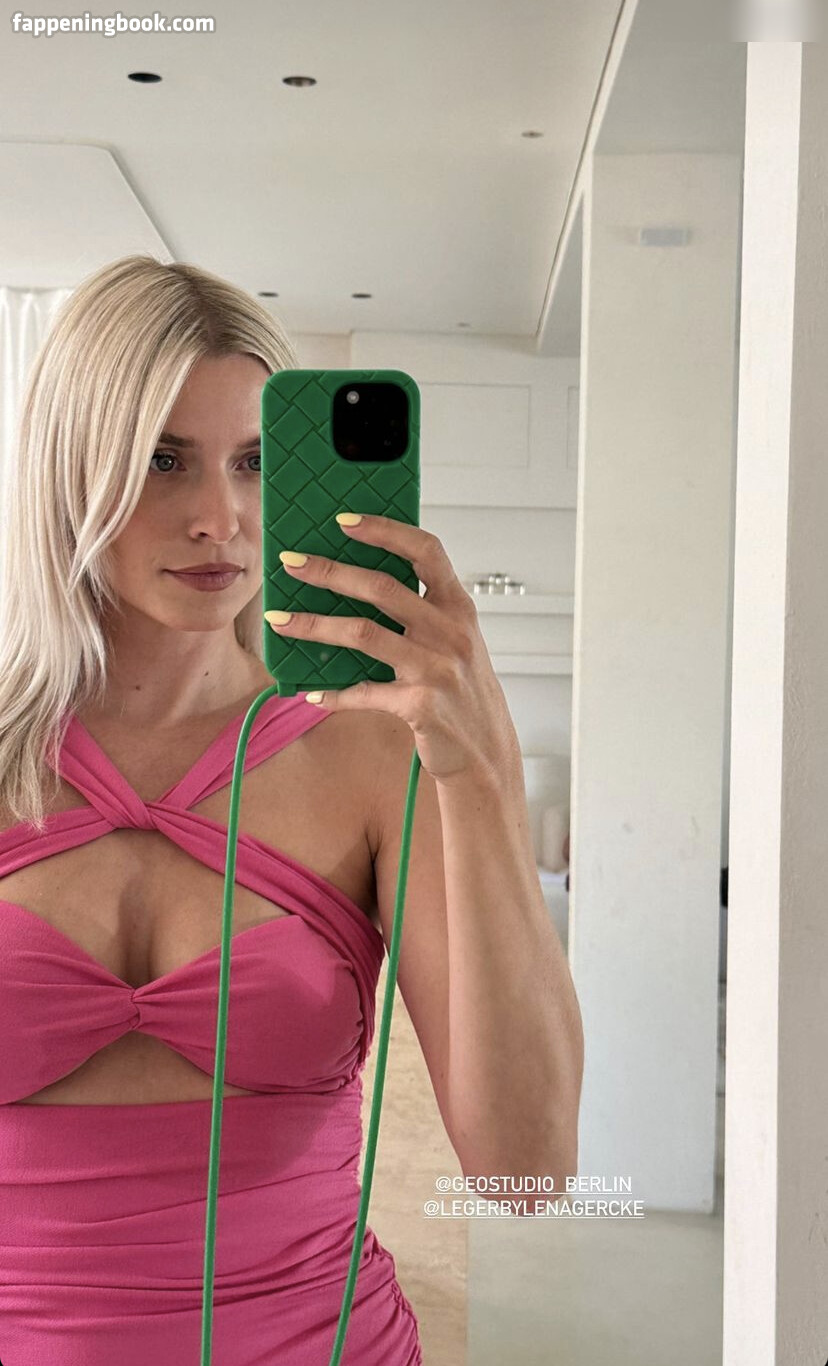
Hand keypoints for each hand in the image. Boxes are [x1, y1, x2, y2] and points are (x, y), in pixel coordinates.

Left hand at [265, 512, 520, 786]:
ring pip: (363, 633)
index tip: (343, 521)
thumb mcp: (454, 643)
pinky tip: (312, 693)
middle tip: (291, 564)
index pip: (425, 551)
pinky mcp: (420, 705)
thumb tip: (357, 585)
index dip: (385, 530)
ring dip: (314, 625)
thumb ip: (421, 614)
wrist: (486, 752)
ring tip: (279, 620)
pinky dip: (334, 693)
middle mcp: (450, 632)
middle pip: (381, 587)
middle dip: (329, 571)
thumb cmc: (461, 692)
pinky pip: (364, 691)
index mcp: (458, 608)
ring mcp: (436, 669)